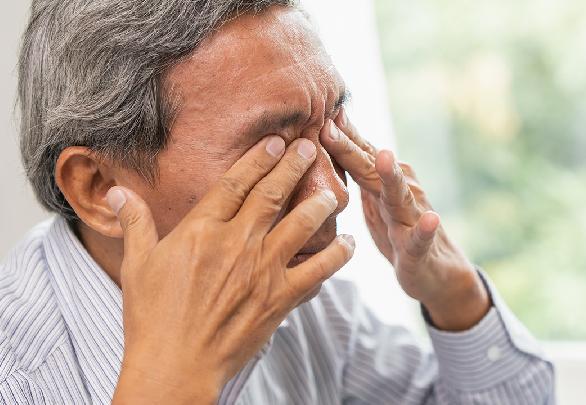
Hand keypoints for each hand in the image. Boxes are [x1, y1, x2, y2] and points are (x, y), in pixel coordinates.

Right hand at [110, 137, 354, 403]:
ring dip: (319, 204)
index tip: (275, 141)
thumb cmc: (151, 318)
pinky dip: (336, 256)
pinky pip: (317, 271)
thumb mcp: (136, 266)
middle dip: (293, 166)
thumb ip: (136, 224)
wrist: (175, 366)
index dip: (257, 158)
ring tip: (333, 192)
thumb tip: (118, 192)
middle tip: (311, 149)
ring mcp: (261, 270)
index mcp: (201, 231)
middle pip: (271, 195)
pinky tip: (348, 245)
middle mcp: (237, 243)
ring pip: (300, 225)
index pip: (234, 183)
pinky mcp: (279, 298)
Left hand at [320, 110, 489, 330]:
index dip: (337, 133)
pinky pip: (422, 238)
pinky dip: (426, 229)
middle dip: (351, 148)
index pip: (358, 152)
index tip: (316, 110)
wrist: (435, 268)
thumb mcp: (374, 194)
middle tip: (330, 127)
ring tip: (384, 157)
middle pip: (371, 168)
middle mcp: (400, 191)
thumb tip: (330, 131)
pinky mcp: (420, 247)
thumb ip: (358, 166)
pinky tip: (431, 220)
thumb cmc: (398, 228)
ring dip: (392, 176)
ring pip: (400, 195)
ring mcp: (412, 217)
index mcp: (383, 180)